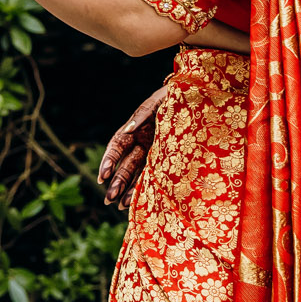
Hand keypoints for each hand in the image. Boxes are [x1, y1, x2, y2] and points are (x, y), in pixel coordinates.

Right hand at [97, 85, 165, 206]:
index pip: (116, 146)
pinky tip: (135, 201)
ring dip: (127, 189)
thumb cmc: (176, 96)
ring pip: (136, 174)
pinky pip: (152, 175)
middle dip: (116, 182)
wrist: (197, 97)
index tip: (103, 176)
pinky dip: (144, 188)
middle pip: (125, 165)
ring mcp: (152, 152)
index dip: (108, 161)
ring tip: (119, 205)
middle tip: (109, 199)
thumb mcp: (159, 101)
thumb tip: (129, 129)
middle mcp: (140, 142)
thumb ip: (143, 114)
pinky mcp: (166, 159)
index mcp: (135, 128)